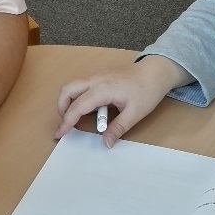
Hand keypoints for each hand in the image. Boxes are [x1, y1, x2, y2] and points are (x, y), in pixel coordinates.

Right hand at [54, 55, 190, 146]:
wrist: (156, 71)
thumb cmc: (147, 90)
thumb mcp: (135, 113)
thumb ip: (118, 128)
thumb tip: (105, 144)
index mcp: (102, 89)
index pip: (77, 106)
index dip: (66, 122)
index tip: (59, 134)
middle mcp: (95, 80)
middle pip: (67, 90)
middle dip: (61, 108)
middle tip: (66, 124)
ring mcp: (96, 76)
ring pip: (73, 86)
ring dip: (68, 102)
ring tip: (77, 119)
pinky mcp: (100, 76)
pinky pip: (81, 85)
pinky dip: (77, 97)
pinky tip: (90, 110)